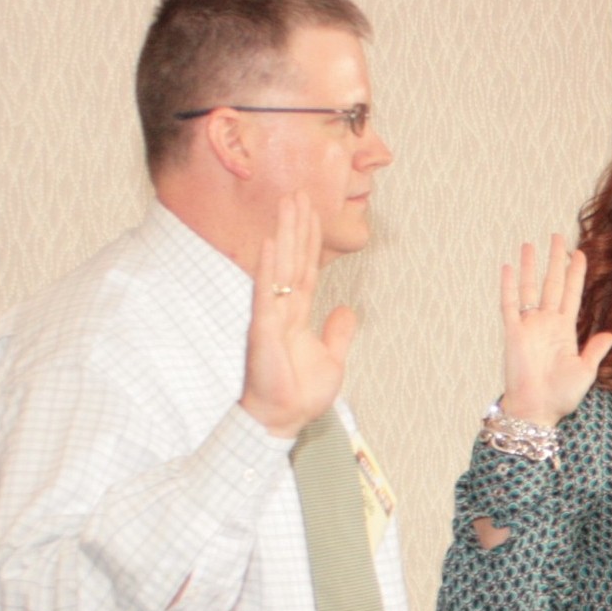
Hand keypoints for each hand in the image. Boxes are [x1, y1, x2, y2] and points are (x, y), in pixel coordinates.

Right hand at [239, 193, 356, 438]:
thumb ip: (338, 333)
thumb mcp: (332, 359)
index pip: (307, 269)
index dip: (311, 241)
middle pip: (294, 259)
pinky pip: (268, 292)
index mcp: (298, 315)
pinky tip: (274, 242)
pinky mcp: (264, 328)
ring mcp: (272, 315)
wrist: (283, 419)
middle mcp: (283, 309)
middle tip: (300, 192)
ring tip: (289, 202)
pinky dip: (271, 267)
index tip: (313, 212)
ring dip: (286, 233)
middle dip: (298, 225)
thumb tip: (347, 309)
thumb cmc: (299, 393)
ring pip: (282, 266)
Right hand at [498, 234, 611, 426]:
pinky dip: (508, 286)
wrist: (536, 410)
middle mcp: (547, 323)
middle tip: (557, 236)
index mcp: (565, 330)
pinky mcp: (513, 333)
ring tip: (530, 244)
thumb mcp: (585, 371)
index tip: (580, 253)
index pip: (572, 294)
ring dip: (530, 266)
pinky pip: (510, 305)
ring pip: (530, 288)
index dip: (575, 274)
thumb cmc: (560, 396)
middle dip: (555, 260)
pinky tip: (507, 267)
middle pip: (552, 284)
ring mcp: (529, 326)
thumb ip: (596, 350)